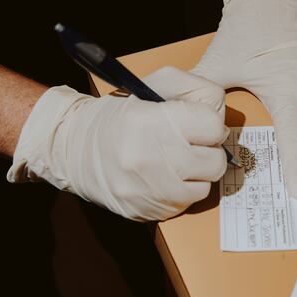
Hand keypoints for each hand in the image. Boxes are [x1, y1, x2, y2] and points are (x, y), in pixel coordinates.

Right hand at [7, 67, 228, 220]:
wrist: (75, 149)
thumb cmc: (122, 114)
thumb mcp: (156, 85)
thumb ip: (196, 90)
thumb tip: (221, 116)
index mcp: (151, 121)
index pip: (213, 125)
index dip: (210, 123)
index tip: (198, 123)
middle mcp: (149, 159)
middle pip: (215, 161)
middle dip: (208, 149)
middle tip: (190, 143)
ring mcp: (149, 191)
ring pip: (205, 186)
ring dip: (198, 172)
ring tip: (178, 160)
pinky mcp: (148, 212)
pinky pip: (187, 203)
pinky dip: (184, 189)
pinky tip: (167, 176)